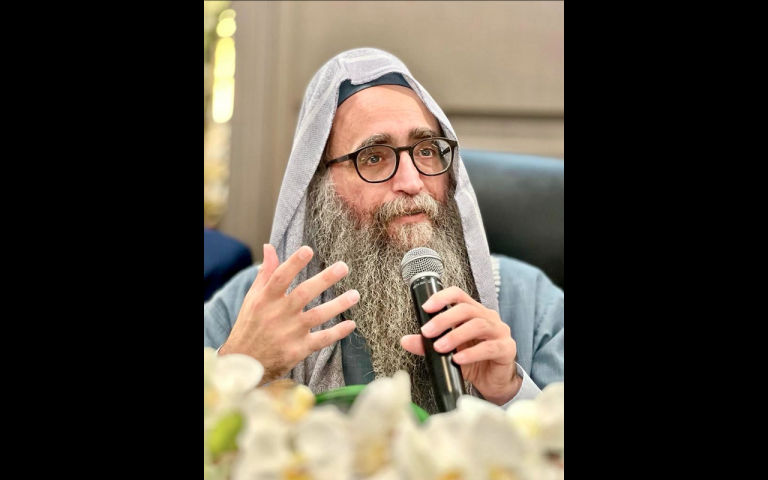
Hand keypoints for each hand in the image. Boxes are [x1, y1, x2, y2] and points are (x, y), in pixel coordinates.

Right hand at [220, 244, 358, 384]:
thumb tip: (269, 247)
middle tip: (343, 267)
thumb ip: (265, 274)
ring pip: (317, 316)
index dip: (294, 263)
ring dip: (338, 305)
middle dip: (325, 279)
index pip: (280, 278)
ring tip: (355, 295)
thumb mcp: (253, 299)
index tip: (308, 250)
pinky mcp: (298, 350)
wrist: (244, 363)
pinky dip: (337, 333)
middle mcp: (278, 315)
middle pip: (304, 293)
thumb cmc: (250, 326)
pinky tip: (351, 324)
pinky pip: (321, 340)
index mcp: (265, 300)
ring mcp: (289, 333)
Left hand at [401, 286, 521, 404]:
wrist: (493, 382)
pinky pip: (490, 347)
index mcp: (474, 312)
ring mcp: (500, 332)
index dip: (442, 297)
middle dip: (444, 319)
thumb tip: (406, 340)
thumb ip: (428, 345)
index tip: (426, 307)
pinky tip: (458, 359)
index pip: (459, 295)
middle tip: (428, 332)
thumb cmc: (473, 362)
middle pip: (467, 309)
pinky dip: (472, 353)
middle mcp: (488, 317)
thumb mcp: (448, 352)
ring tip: (440, 347)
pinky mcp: (507, 349)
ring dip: (456, 335)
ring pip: (478, 325)